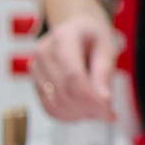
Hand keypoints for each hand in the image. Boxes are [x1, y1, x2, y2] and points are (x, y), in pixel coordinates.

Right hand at [30, 0, 121, 121]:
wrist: (75, 29)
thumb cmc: (93, 37)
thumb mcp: (107, 48)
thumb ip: (104, 74)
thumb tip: (104, 101)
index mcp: (63, 38)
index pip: (73, 76)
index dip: (91, 99)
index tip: (109, 113)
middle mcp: (44, 53)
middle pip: (64, 93)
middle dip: (88, 108)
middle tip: (108, 113)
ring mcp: (35, 68)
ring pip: (56, 104)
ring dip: (79, 113)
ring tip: (96, 108)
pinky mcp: (34, 81)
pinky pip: (49, 107)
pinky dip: (68, 114)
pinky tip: (82, 109)